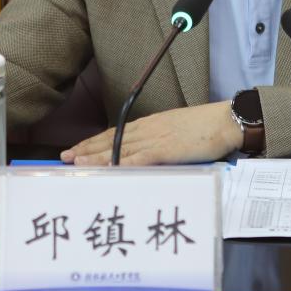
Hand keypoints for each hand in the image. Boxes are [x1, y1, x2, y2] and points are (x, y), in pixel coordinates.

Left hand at [61, 101, 242, 165]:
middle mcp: (148, 129)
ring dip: (97, 157)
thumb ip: (159, 141)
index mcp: (150, 124)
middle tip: (64, 157)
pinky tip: (110, 169)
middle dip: (86, 149)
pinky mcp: (167, 150)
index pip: (115, 133)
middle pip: (111, 140)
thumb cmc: (205, 127)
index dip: (93, 141)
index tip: (76, 148)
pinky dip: (124, 164)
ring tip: (77, 163)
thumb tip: (145, 154)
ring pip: (120, 148)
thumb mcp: (176, 130)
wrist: (225, 120)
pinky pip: (141, 158)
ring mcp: (156, 139)